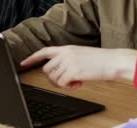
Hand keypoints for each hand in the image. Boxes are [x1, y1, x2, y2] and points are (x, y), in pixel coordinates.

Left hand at [21, 45, 136, 88]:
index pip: (44, 51)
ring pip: (53, 78)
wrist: (113, 60)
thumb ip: (70, 58)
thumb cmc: (102, 59)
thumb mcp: (82, 54)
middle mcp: (65, 54)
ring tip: (75, 82)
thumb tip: (60, 71)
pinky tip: (79, 84)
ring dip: (62, 84)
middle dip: (53, 78)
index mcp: (67, 48)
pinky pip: (62, 84)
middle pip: (46, 69)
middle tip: (66, 81)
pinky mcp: (73, 71)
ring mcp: (68, 62)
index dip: (32, 57)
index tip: (23, 63)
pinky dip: (69, 87)